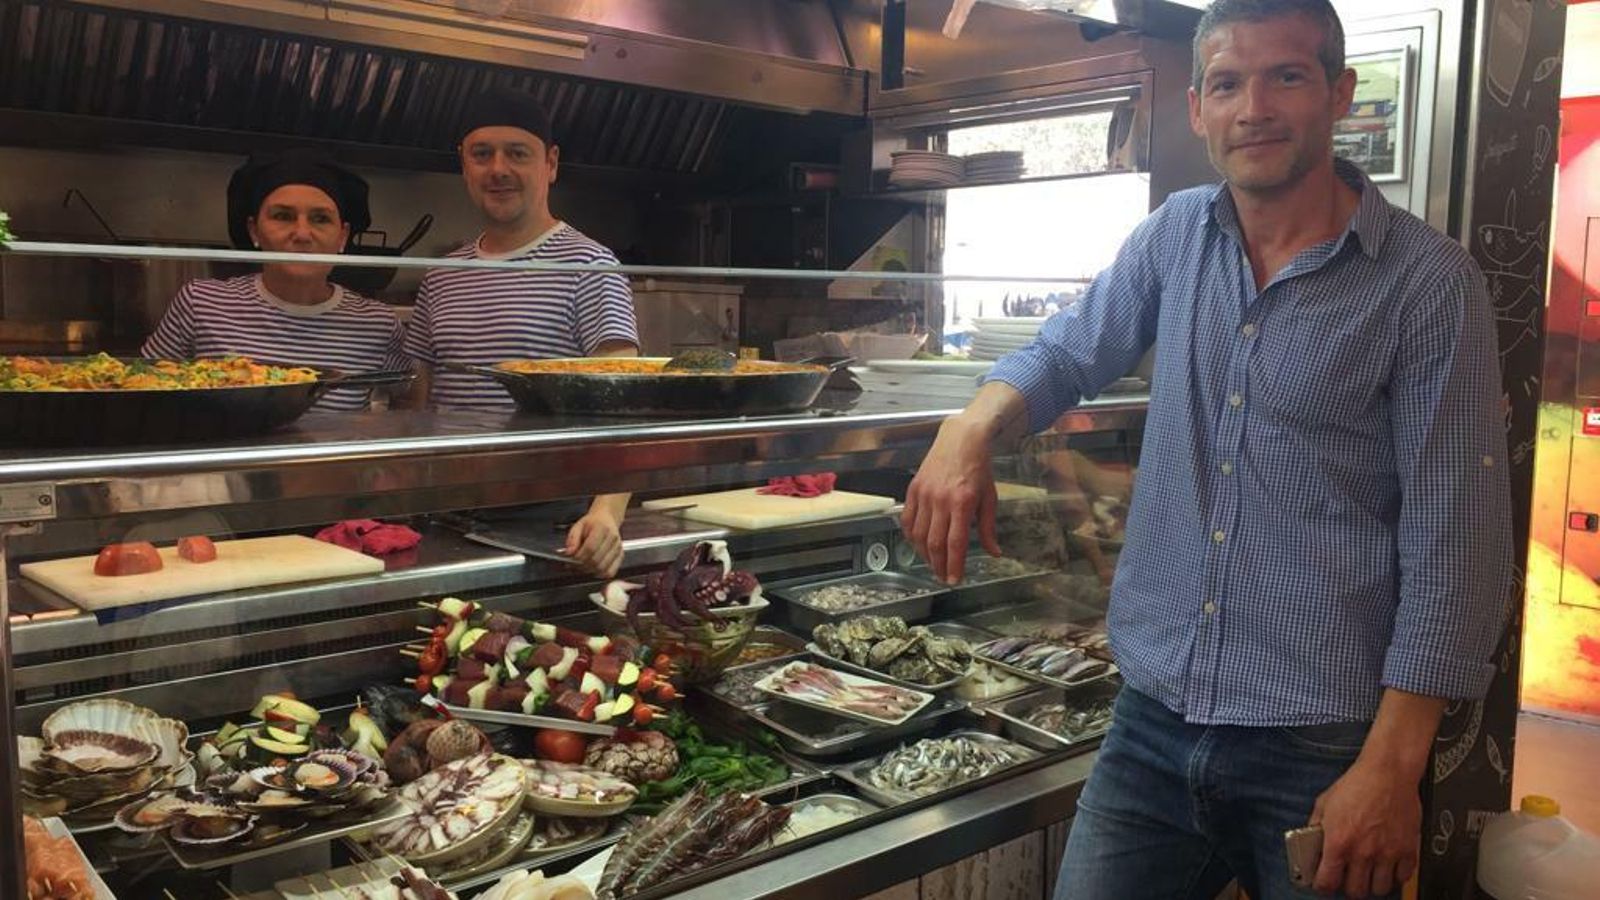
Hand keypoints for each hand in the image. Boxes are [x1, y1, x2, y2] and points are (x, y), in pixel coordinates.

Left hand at [564, 508, 623, 578]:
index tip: (570, 559)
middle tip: (573, 565)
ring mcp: (618, 548)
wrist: (606, 519)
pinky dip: (599, 574)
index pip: (590, 548)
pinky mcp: (620, 556)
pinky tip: (592, 570)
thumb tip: (569, 553)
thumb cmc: (592, 523)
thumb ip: (572, 540)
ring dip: (589, 571)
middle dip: (581, 566)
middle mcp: (612, 538)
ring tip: (581, 567)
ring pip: (602, 568)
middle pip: (596, 560)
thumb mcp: (577, 526)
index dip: (578, 557)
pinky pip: (610, 572)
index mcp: (602, 528)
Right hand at [901, 412, 1002, 582]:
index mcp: (963, 502)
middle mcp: (940, 500)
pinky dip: (910, 536)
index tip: (955, 579)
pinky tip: (917, 544)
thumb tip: (994, 552)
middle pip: (934, 542)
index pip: (955, 542)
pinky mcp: (913, 489)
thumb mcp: (990, 497)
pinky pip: (907, 519)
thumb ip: (988, 527)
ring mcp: (924, 494)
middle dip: (938, 565)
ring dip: (924, 554)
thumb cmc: (979, 467)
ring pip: (918, 534)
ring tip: (933, 564)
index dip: (954, 565)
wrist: (961, 438)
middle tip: (943, 577)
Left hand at [1309, 755, 1421, 897]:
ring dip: (1373, 884)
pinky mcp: (1408, 850)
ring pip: (1381, 889)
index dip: (1324, 885)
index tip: (1325, 882)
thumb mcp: (1325, 803)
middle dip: (1349, 887)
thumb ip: (1316, 827)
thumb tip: (1311, 844)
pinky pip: (1403, 877)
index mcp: (1339, 842)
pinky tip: (1388, 866)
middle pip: (1356, 891)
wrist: (1388, 772)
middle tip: (1348, 877)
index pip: (1327, 882)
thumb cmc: (1357, 784)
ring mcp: (1388, 853)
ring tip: (1369, 873)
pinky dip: (1396, 876)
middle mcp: (1363, 852)